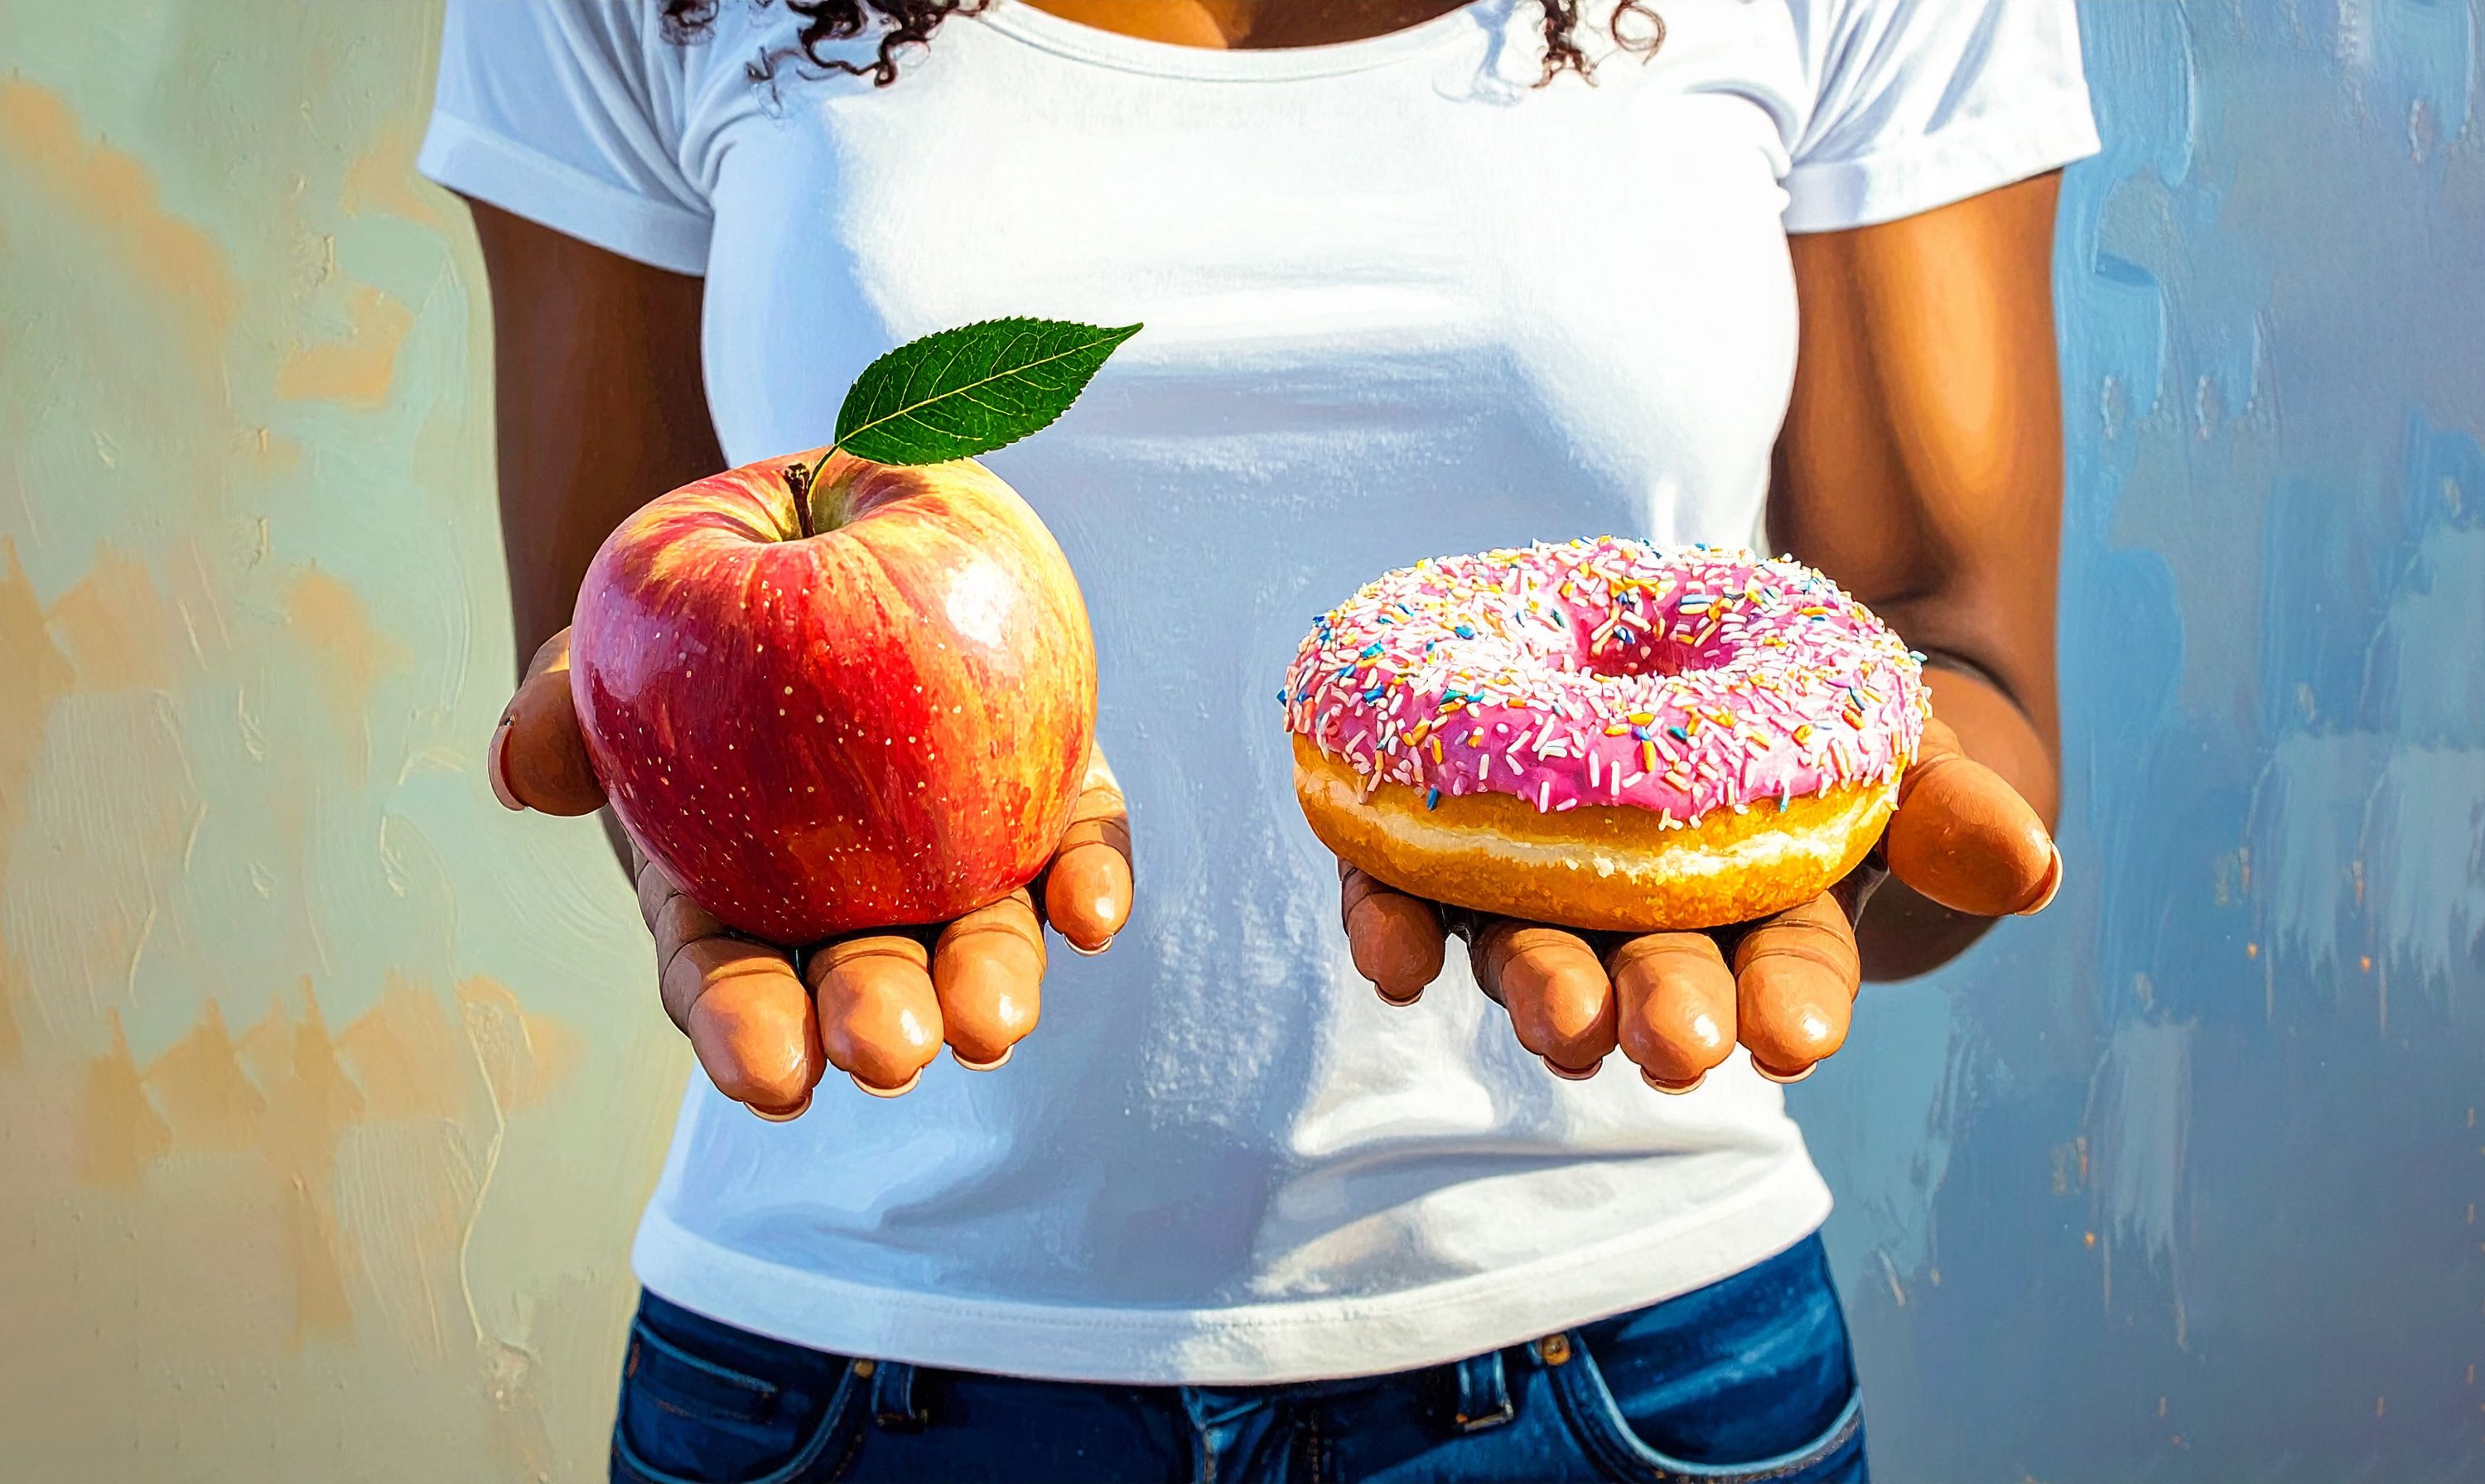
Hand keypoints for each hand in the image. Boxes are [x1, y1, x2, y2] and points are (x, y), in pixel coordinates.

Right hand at [490, 628, 1133, 1114]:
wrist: (801, 532)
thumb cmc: (683, 620)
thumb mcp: (605, 651)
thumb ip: (558, 705)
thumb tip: (523, 769)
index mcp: (732, 891)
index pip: (733, 979)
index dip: (746, 1027)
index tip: (772, 1074)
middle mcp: (852, 897)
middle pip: (866, 978)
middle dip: (876, 1021)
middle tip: (891, 1051)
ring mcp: (954, 851)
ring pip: (978, 934)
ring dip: (988, 982)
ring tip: (994, 1022)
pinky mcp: (1041, 794)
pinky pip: (1071, 843)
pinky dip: (1086, 880)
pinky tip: (1093, 914)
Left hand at [1334, 714, 2058, 1089]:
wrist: (1702, 650)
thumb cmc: (1820, 727)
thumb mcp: (1897, 747)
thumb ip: (1949, 807)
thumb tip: (2031, 867)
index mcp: (1760, 917)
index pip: (1783, 973)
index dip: (1790, 1004)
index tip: (1794, 1041)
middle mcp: (1641, 924)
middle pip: (1647, 977)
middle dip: (1658, 1010)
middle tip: (1667, 1046)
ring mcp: (1537, 890)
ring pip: (1527, 951)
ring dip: (1540, 989)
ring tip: (1558, 1026)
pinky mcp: (1440, 845)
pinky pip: (1408, 889)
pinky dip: (1392, 923)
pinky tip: (1389, 956)